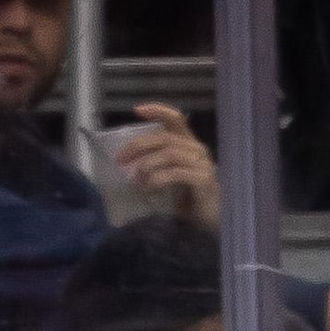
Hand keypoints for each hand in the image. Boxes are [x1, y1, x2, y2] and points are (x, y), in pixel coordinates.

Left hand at [109, 104, 219, 225]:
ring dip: (147, 165)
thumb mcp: (167, 178)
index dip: (158, 111)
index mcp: (188, 145)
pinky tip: (148, 189)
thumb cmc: (186, 199)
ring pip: (170, 153)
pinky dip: (157, 180)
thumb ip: (154, 167)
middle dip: (139, 146)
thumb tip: (126, 166)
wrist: (209, 220)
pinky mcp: (203, 181)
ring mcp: (202, 164)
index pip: (176, 119)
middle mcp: (197, 150)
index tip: (137, 109)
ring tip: (135, 180)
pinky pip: (176, 174)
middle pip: (165, 138)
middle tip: (120, 160)